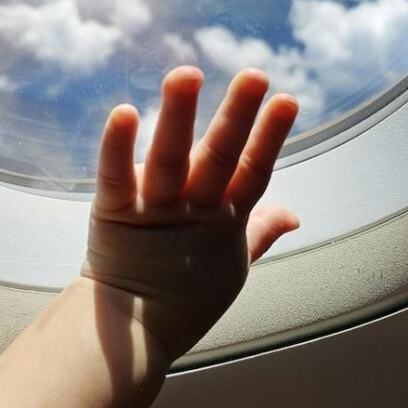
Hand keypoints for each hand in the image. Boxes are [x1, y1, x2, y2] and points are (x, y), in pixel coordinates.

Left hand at [82, 66, 299, 359]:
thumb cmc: (185, 295)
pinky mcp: (113, 214)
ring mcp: (154, 212)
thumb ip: (261, 231)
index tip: (287, 100)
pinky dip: (117, 146)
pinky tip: (123, 112)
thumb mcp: (233, 263)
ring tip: (187, 74)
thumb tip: (293, 213)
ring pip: (169, 159)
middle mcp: (194, 211)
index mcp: (225, 219)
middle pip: (219, 159)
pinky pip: (115, 176)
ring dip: (178, 116)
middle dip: (237, 116)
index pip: (253, 172)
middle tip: (254, 75)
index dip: (270, 138)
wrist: (131, 333)